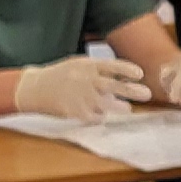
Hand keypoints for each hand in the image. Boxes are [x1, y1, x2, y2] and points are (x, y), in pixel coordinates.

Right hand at [14, 54, 148, 120]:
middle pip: (113, 85)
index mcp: (86, 65)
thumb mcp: (78, 65)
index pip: (111, 65)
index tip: (140, 74)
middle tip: (147, 94)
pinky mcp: (74, 111)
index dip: (127, 69)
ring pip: (105, 103)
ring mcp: (79, 96)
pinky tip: (101, 115)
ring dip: (119, 106)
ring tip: (127, 108)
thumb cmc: (60, 75)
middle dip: (131, 90)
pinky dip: (99, 116)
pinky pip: (93, 116)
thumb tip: (122, 79)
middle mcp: (84, 79)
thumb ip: (99, 71)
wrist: (34, 88)